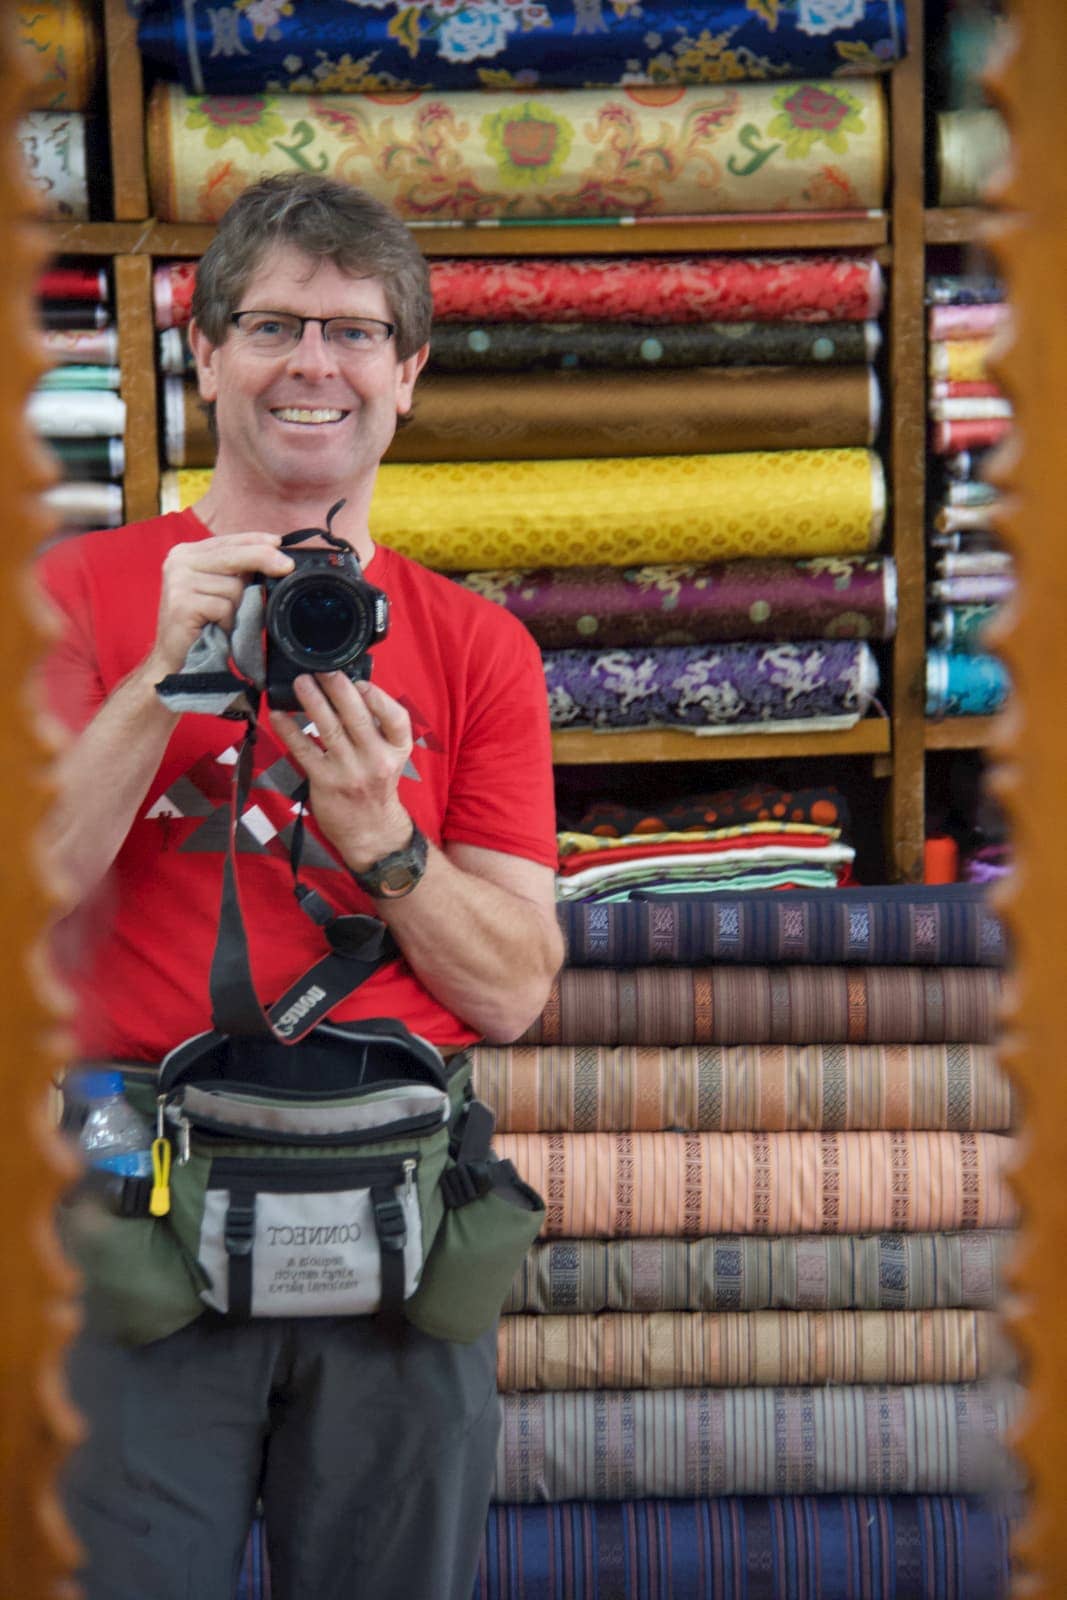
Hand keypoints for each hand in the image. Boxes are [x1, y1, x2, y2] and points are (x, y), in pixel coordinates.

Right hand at [146, 531, 293, 678]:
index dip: (255, 540)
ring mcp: (178, 581)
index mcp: (186, 553)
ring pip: (233, 586)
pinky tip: (214, 628)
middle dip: (262, 559)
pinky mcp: (182, 603)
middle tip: (287, 566)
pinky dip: (226, 622)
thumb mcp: (218, 589)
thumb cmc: (202, 624)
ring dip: (236, 608)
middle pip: (232, 555)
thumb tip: (274, 558)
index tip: (279, 542)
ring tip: (220, 620)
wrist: (174, 657)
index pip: (227, 540)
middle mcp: (178, 562)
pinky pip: (224, 607)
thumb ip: (235, 571)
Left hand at [268, 672, 414, 869]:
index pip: (396, 719)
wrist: (370, 830)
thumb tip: (347, 688)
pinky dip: (289, 730)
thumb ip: (375, 727)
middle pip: (358, 718)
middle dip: (338, 689)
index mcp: (396, 749)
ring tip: (301, 682)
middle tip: (323, 670)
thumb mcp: (389, 756)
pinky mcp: (325, 781)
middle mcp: (376, 759)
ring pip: (329, 729)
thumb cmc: (376, 785)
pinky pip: (304, 750)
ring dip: (313, 702)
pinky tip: (278, 715)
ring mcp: (350, 771)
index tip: (361, 682)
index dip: (378, 698)